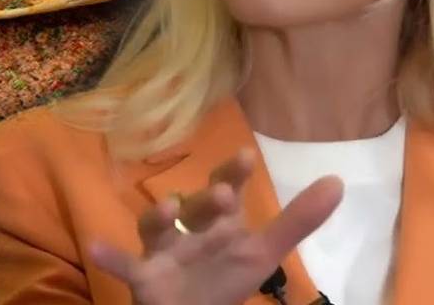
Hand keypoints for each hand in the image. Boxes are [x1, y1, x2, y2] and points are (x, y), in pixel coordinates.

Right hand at [88, 148, 342, 304]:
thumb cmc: (222, 277)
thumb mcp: (264, 252)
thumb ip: (298, 219)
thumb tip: (337, 180)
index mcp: (217, 221)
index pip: (225, 188)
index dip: (233, 173)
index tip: (245, 156)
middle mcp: (188, 229)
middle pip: (194, 207)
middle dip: (206, 199)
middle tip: (225, 196)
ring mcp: (162, 250)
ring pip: (156, 229)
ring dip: (158, 216)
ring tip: (167, 207)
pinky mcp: (143, 276)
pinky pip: (125, 265)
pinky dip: (110, 257)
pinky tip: (96, 247)